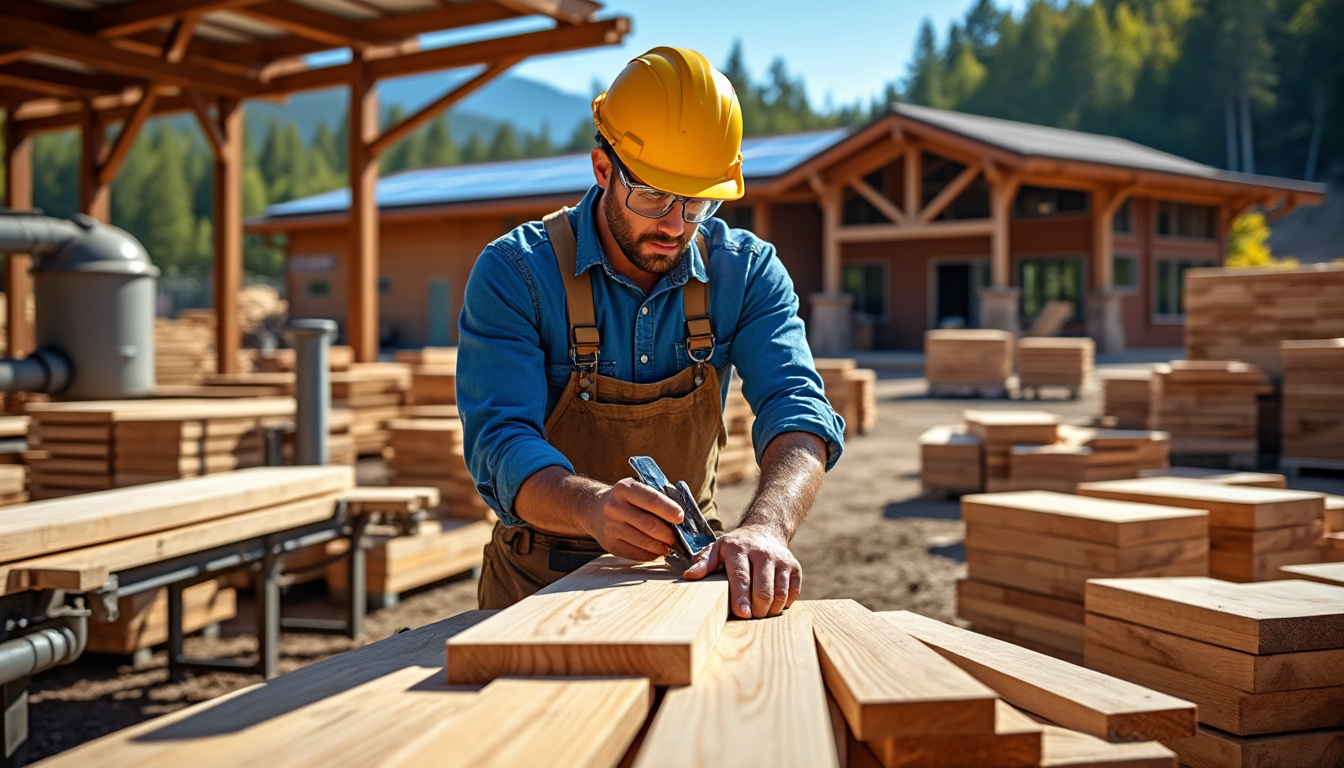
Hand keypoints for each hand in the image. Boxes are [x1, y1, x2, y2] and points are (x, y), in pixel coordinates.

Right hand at [585, 478, 684, 561]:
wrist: (594, 509)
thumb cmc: (626, 499)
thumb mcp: (637, 487)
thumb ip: (657, 496)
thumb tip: (680, 517)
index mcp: (624, 488)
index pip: (651, 499)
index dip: (668, 509)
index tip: (681, 518)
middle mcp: (614, 507)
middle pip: (650, 525)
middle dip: (669, 533)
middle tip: (678, 537)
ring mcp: (611, 527)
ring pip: (645, 542)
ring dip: (662, 546)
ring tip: (669, 545)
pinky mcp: (610, 544)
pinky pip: (637, 554)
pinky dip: (651, 554)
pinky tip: (656, 550)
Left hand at [683, 525, 800, 618]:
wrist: (765, 531)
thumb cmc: (736, 547)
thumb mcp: (716, 549)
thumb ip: (704, 563)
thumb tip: (689, 576)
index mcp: (739, 549)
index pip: (741, 576)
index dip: (741, 597)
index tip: (742, 613)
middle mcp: (763, 553)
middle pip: (763, 590)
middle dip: (756, 610)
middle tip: (749, 615)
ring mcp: (781, 560)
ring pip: (780, 594)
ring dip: (770, 610)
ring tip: (760, 611)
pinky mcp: (795, 567)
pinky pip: (793, 593)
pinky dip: (784, 603)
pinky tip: (774, 602)